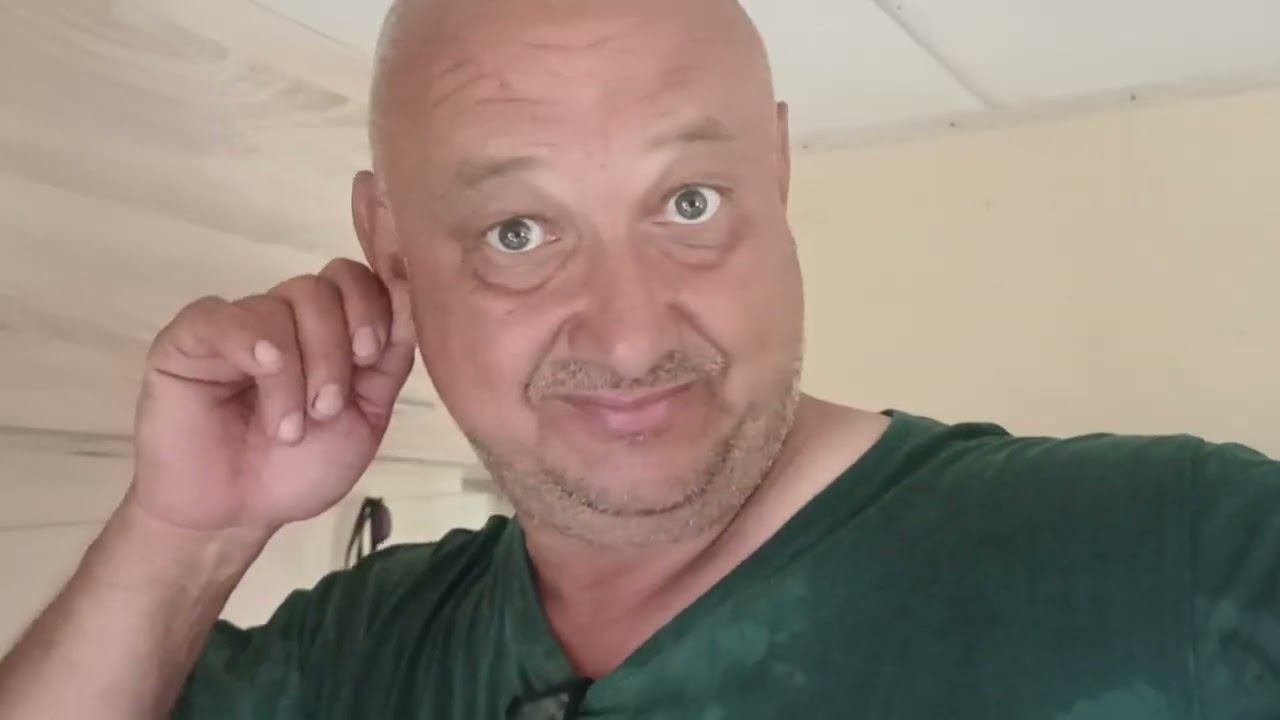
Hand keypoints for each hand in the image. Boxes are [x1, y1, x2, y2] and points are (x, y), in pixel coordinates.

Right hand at [130, 258, 415, 531]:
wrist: (238, 515)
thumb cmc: (299, 468)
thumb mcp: (367, 414)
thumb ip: (391, 356)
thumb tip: (410, 292)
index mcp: (328, 330)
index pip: (355, 279)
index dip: (371, 307)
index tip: (371, 355)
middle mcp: (283, 318)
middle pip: (322, 287)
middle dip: (335, 350)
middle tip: (327, 408)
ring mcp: (236, 324)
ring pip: (279, 304)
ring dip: (297, 371)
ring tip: (288, 428)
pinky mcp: (187, 340)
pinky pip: (222, 317)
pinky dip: (253, 347)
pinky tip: (262, 378)